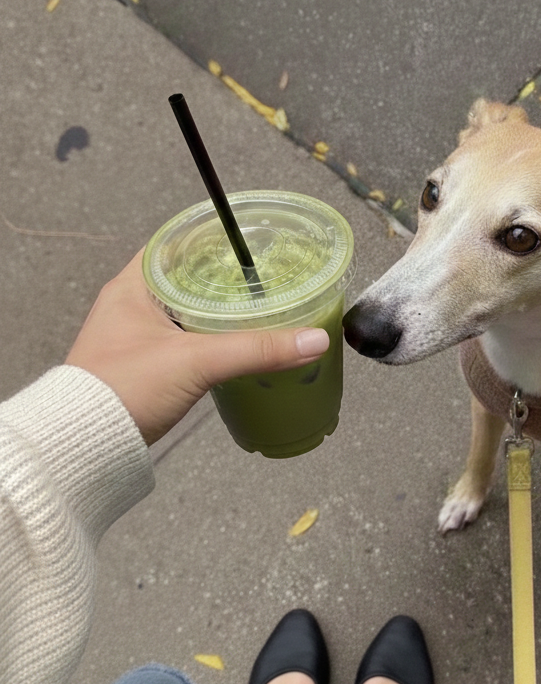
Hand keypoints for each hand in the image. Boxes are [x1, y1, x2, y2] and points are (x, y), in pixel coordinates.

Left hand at [66, 250, 329, 445]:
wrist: (84, 447)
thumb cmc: (123, 390)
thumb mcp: (195, 362)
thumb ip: (256, 349)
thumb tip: (313, 339)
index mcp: (132, 286)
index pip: (176, 242)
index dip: (212, 236)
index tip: (249, 238)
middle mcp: (132, 304)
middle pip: (187, 276)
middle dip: (226, 275)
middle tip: (266, 272)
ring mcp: (138, 335)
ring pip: (188, 309)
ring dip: (221, 308)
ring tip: (261, 305)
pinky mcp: (147, 363)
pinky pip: (187, 337)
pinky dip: (213, 336)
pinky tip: (239, 344)